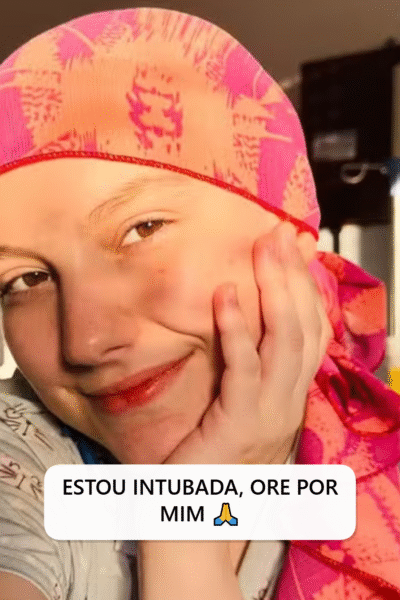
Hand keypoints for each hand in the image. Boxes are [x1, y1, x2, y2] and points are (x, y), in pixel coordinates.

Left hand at [165, 222, 332, 464]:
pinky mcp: (240, 420)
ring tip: (263, 249)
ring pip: (285, 340)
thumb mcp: (244, 409)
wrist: (201, 518)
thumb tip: (245, 327)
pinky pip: (243, 367)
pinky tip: (223, 295)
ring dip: (275, 290)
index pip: (313, 333)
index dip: (308, 290)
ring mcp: (270, 411)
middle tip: (280, 235)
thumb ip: (251, 372)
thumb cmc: (217, 460)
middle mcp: (290, 400)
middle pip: (304, 327)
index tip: (295, 252)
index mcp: (291, 395)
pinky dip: (236, 329)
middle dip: (294, 277)